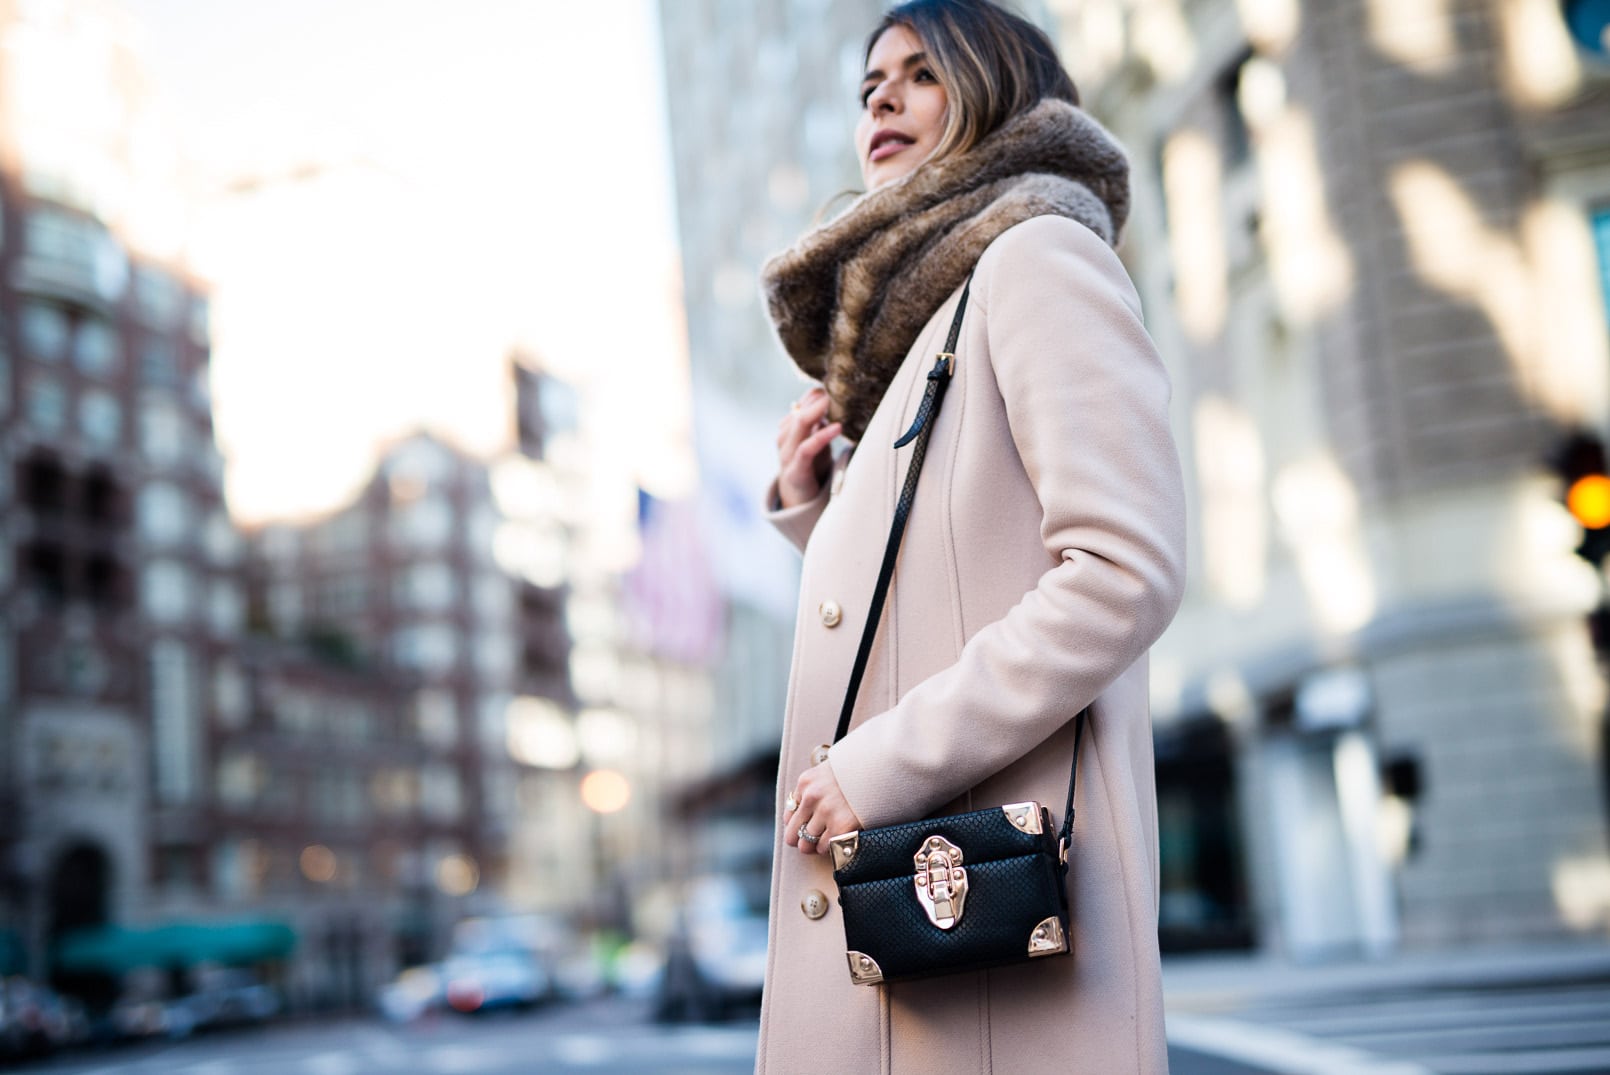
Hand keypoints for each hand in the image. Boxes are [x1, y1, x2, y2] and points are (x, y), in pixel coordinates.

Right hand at [775, 387, 840, 508]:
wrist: (798, 500)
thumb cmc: (811, 466)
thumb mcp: (816, 441)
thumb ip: (820, 423)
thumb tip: (831, 401)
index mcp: (788, 429)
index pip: (799, 406)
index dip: (813, 396)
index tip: (831, 387)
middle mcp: (784, 438)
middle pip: (798, 413)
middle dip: (815, 400)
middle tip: (833, 390)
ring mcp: (787, 454)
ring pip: (798, 426)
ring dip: (816, 413)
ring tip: (833, 403)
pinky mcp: (795, 470)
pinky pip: (806, 448)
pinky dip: (821, 436)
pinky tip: (837, 427)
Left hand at [782, 759, 862, 856]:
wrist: (882, 768)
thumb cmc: (856, 772)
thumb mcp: (826, 773)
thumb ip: (811, 791)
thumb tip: (795, 818)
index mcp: (805, 782)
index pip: (789, 815)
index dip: (797, 825)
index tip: (807, 827)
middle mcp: (812, 797)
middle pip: (793, 834)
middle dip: (801, 841)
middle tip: (812, 842)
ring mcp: (826, 813)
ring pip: (808, 844)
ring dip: (817, 845)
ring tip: (831, 838)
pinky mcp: (841, 827)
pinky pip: (826, 848)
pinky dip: (832, 847)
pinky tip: (840, 838)